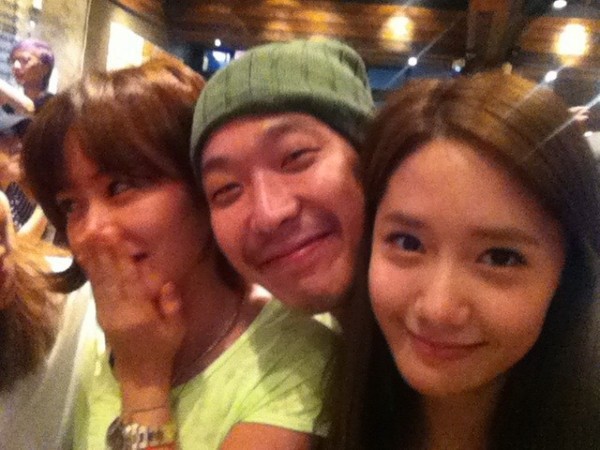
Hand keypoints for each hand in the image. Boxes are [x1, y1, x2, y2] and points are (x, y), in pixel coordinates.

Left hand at [76, 227, 184, 391]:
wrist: (140, 373)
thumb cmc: (163, 348)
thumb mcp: (177, 329)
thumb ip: (173, 306)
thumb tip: (167, 284)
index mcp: (138, 314)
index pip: (128, 279)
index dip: (120, 257)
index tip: (114, 237)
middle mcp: (117, 311)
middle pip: (110, 276)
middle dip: (104, 252)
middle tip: (99, 228)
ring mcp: (106, 312)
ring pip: (100, 280)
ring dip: (95, 257)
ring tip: (90, 236)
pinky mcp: (101, 313)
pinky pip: (96, 288)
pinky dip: (92, 271)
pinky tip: (88, 256)